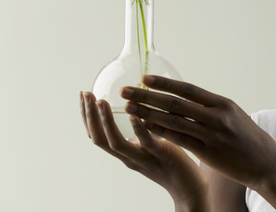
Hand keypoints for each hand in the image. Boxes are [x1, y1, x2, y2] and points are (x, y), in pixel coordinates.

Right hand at [79, 91, 208, 208]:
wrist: (189, 186)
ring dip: (106, 122)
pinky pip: (147, 143)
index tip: (83, 94)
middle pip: (100, 139)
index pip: (98, 135)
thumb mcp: (150, 140)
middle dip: (90, 116)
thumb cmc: (169, 158)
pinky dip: (138, 129)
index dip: (87, 116)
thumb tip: (136, 94)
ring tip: (101, 102)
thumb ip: (140, 124)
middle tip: (86, 94)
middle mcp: (129, 157)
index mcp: (125, 152)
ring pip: (117, 143)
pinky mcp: (162, 156)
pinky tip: (133, 115)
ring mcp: (143, 158)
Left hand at [120, 76, 275, 190]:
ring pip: (173, 121)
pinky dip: (161, 133)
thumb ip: (210, 106)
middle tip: (126, 90)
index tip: (144, 78)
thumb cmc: (247, 136)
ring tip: (129, 108)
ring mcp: (211, 135)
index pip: (188, 89)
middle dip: (148, 96)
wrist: (265, 161)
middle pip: (175, 103)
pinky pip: (179, 140)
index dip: (164, 83)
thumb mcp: (232, 114)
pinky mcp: (207, 153)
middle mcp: (215, 116)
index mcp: (221, 103)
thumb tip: (186, 97)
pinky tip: (146, 128)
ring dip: (149, 114)